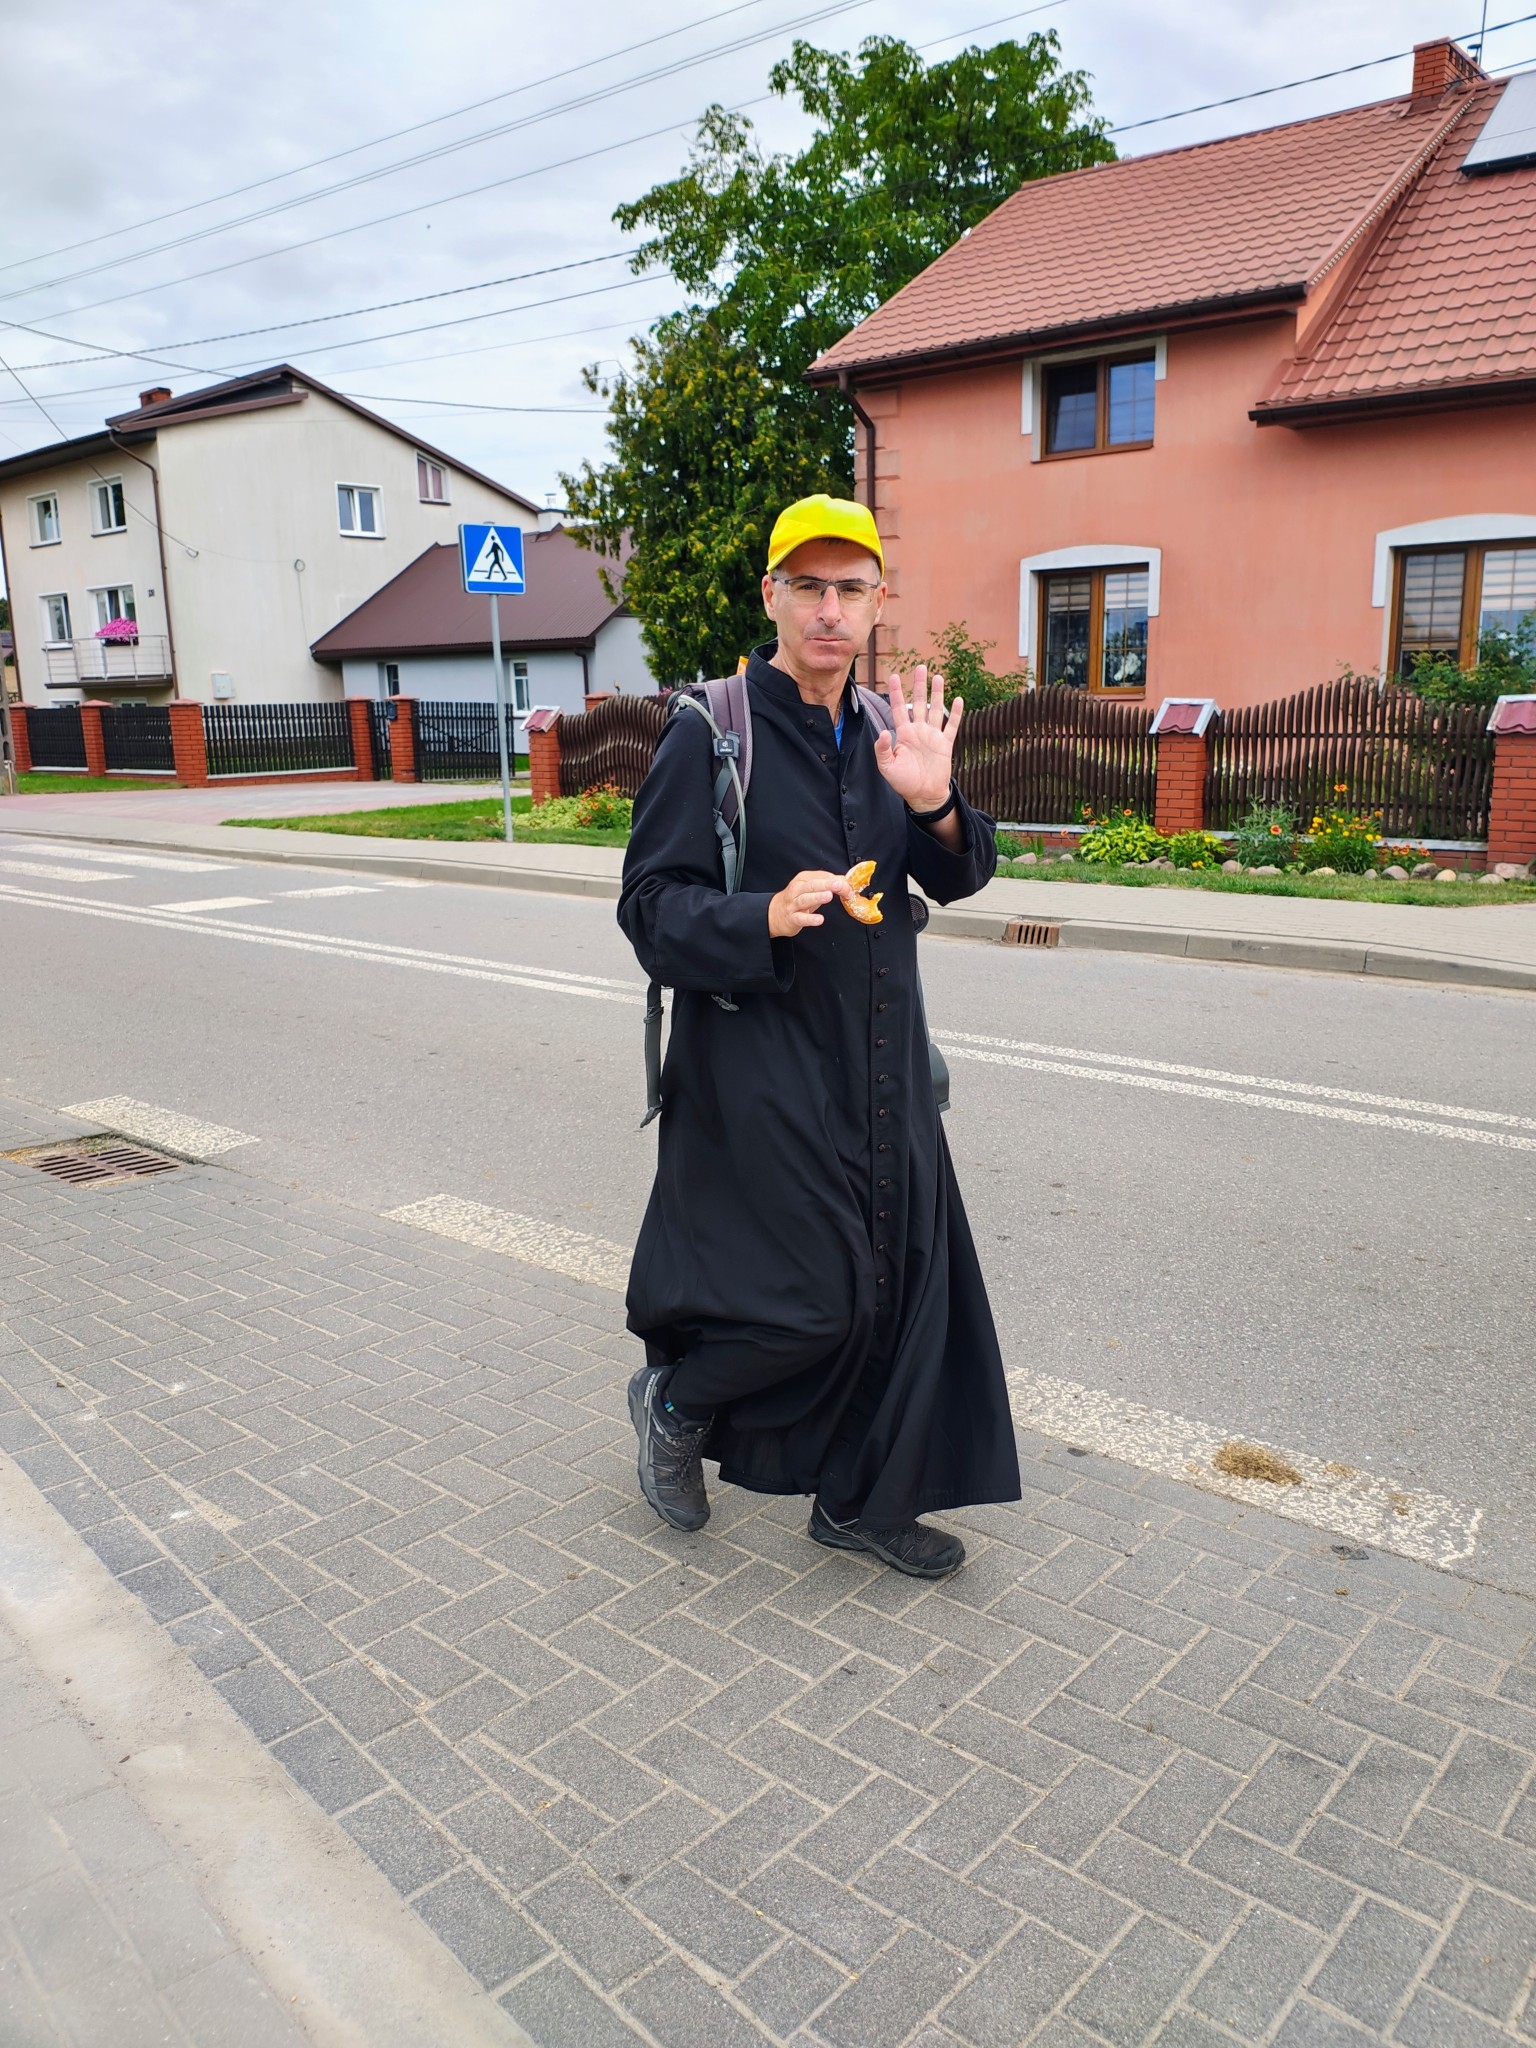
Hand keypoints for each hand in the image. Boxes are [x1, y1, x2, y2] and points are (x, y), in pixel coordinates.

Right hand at [768, 869, 852, 938]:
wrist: (774, 914)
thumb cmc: (796, 900)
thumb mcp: (811, 889)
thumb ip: (828, 885)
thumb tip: (847, 881)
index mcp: (803, 879)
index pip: (821, 877)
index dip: (836, 880)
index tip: (848, 885)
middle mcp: (797, 889)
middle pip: (812, 885)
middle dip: (827, 884)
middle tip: (840, 885)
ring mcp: (793, 904)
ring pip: (805, 899)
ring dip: (817, 897)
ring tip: (828, 896)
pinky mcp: (792, 918)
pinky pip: (801, 918)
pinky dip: (810, 919)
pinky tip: (819, 919)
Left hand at [873, 665, 962, 812]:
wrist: (923, 795)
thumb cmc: (903, 782)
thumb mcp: (886, 767)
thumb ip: (882, 749)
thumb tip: (882, 732)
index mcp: (903, 734)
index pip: (898, 708)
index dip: (896, 692)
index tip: (893, 676)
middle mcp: (918, 731)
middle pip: (919, 703)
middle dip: (919, 685)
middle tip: (920, 667)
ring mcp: (932, 736)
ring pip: (936, 710)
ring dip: (937, 694)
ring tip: (938, 677)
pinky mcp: (945, 744)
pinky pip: (951, 726)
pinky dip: (955, 713)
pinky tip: (958, 699)